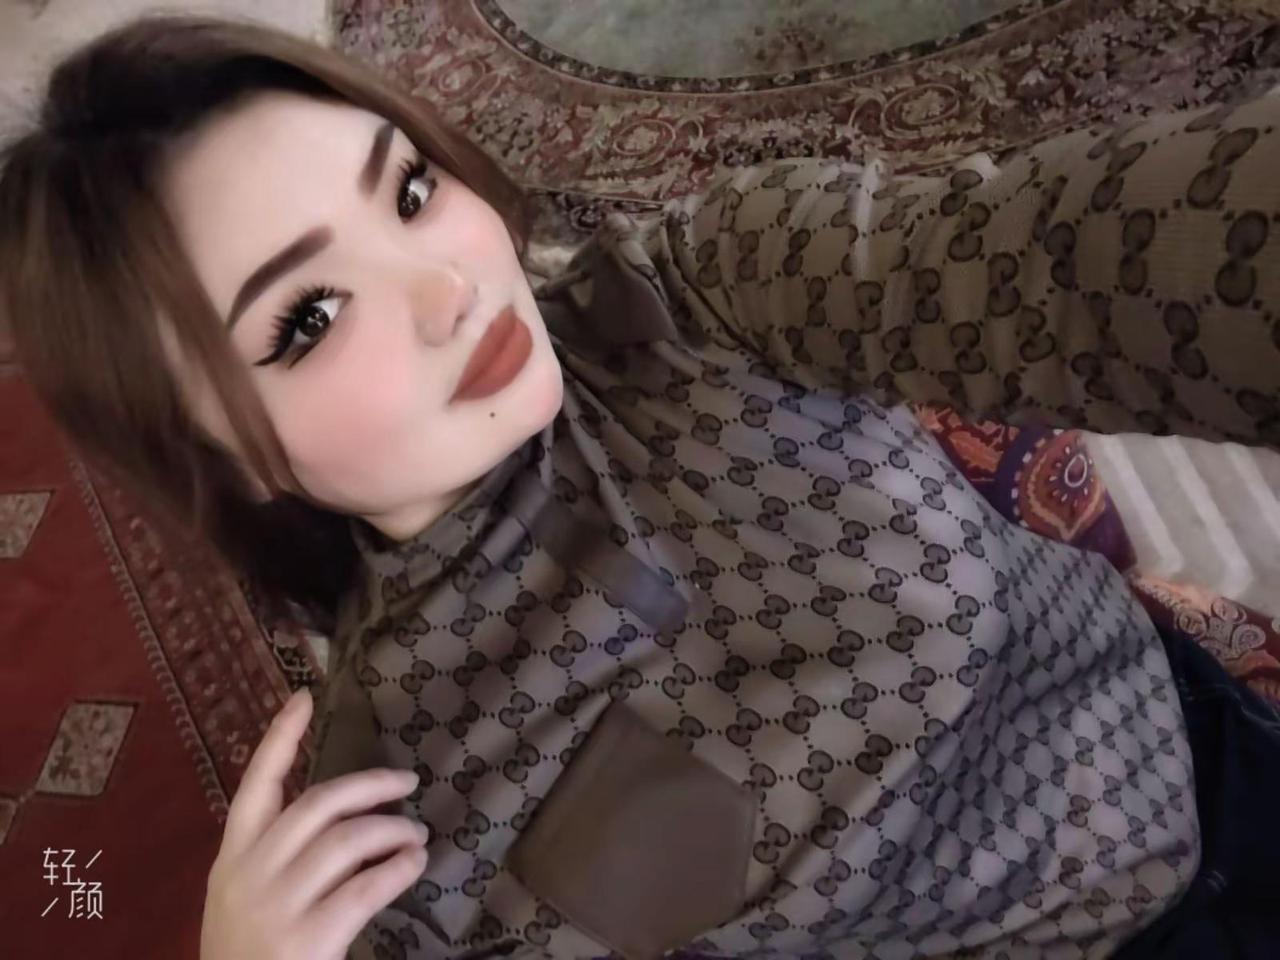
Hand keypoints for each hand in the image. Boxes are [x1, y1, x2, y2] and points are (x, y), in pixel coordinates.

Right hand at [200, 687, 428, 959]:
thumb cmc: (247, 955)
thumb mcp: (243, 899)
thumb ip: (278, 857)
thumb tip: (345, 818)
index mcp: (231, 859)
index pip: (255, 784)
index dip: (280, 737)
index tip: (304, 695)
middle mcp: (249, 874)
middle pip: (317, 804)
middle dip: (368, 785)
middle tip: (406, 781)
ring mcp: (276, 906)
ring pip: (347, 840)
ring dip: (391, 830)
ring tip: (416, 835)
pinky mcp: (307, 938)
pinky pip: (365, 888)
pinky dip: (397, 869)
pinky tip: (414, 865)